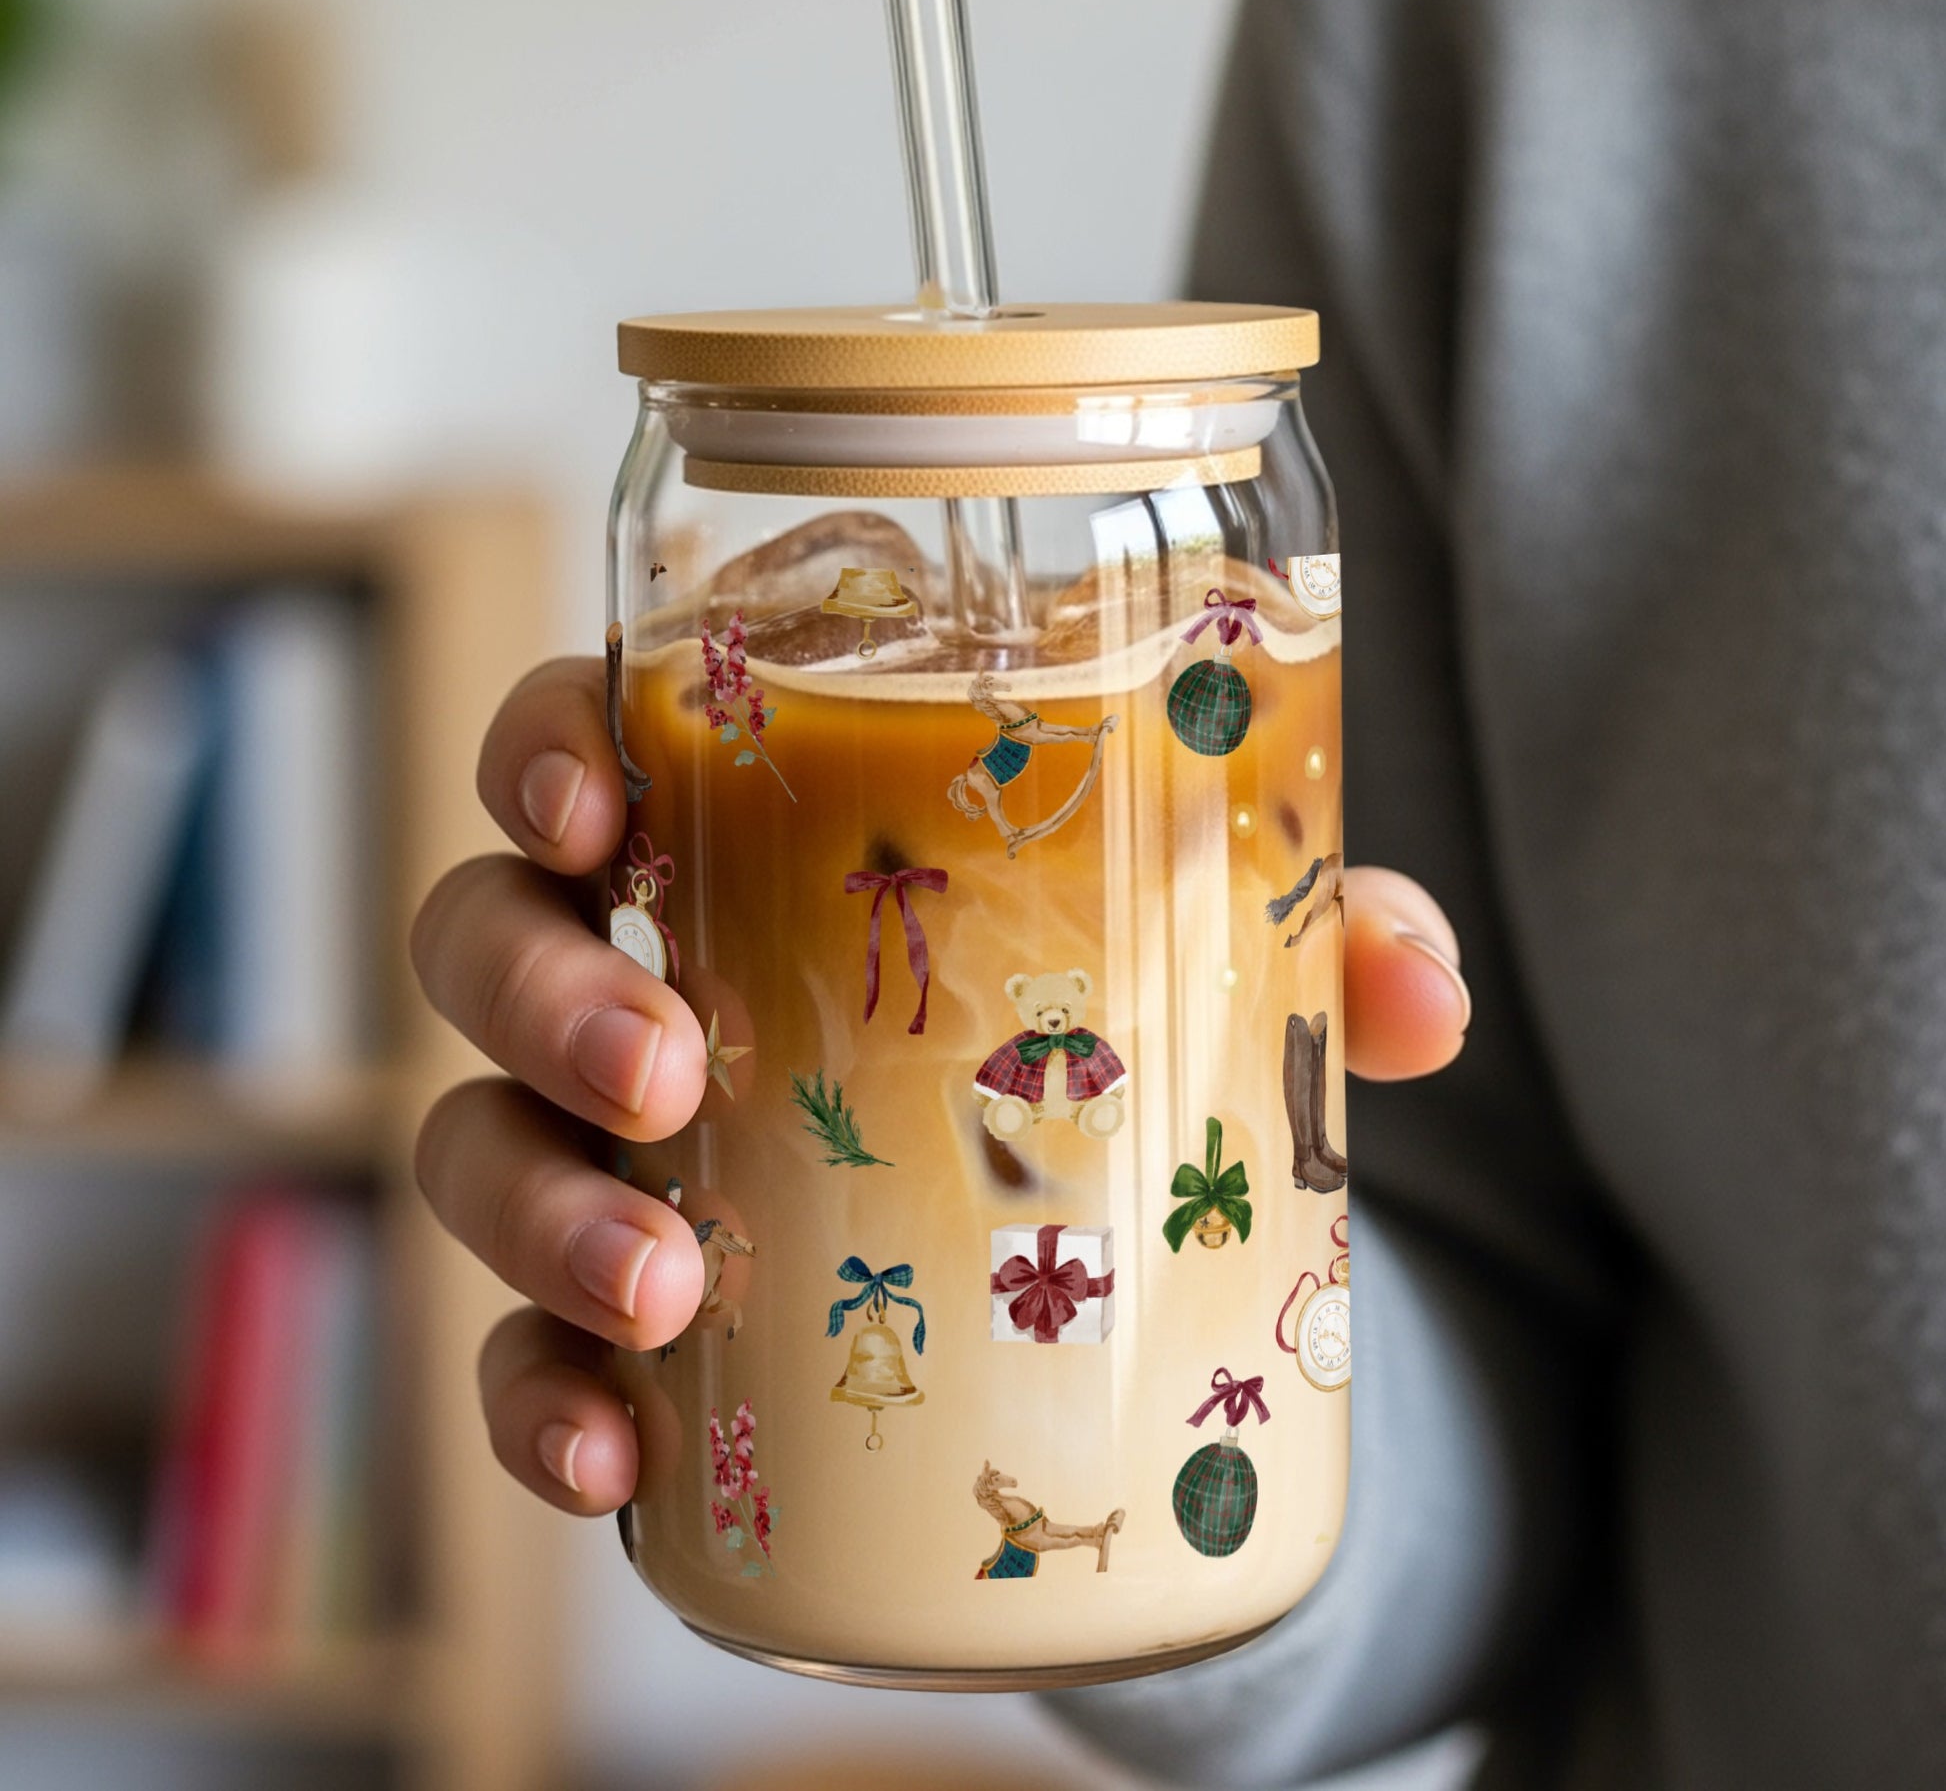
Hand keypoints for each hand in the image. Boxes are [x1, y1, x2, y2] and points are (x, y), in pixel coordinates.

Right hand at [411, 659, 1471, 1515]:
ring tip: (660, 1282)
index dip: (547, 752)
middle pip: (488, 939)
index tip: (600, 803)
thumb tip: (1420, 992)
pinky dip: (537, 1405)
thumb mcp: (1199, 963)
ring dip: (542, 1212)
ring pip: (477, 1148)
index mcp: (737, 845)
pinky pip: (515, 1355)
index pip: (582, 748)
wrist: (1077, 1254)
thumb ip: (1306, 937)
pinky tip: (614, 1458)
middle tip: (665, 1066)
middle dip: (546, 994)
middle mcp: (633, 978)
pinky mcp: (616, 1320)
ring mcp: (604, 1151)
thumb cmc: (1080, 1030)